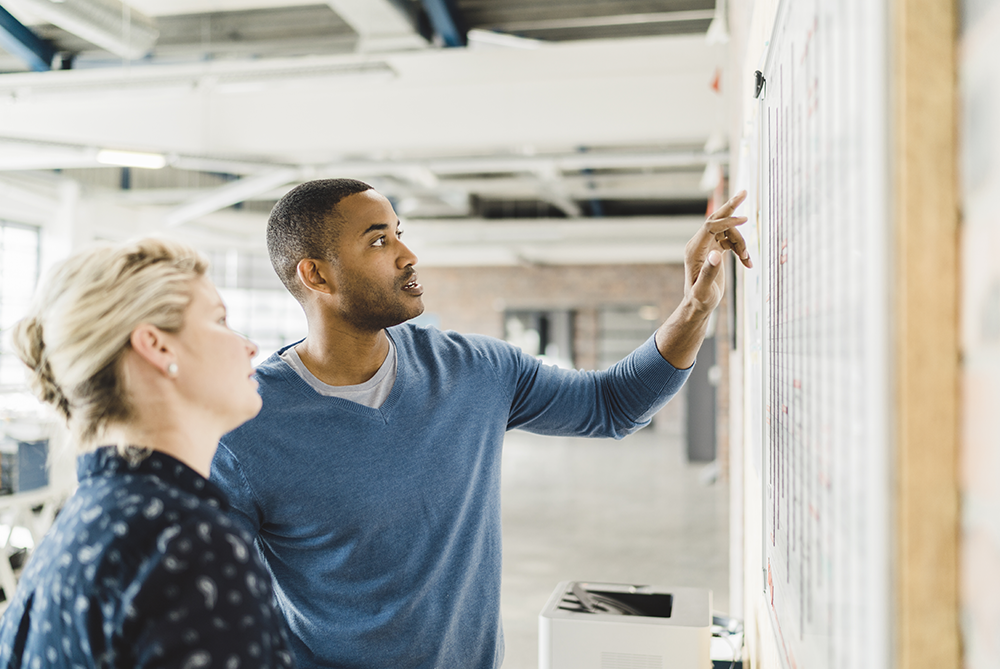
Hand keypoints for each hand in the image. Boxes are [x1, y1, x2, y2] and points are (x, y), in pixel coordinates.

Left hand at [683, 190, 749, 312]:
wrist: (698, 305)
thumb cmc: (700, 300)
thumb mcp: (703, 290)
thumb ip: (709, 272)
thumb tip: (717, 254)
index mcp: (694, 250)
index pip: (711, 226)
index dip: (727, 221)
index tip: (746, 220)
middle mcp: (698, 244)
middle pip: (716, 219)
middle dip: (731, 207)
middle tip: (745, 192)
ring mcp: (707, 246)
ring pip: (729, 232)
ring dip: (742, 243)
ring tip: (748, 260)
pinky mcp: (714, 250)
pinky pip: (730, 241)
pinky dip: (741, 249)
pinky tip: (748, 263)